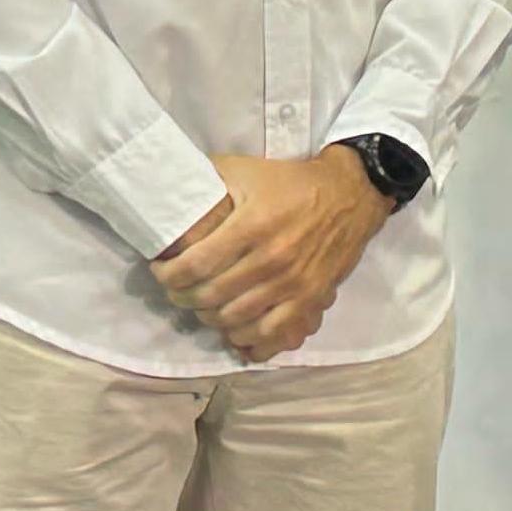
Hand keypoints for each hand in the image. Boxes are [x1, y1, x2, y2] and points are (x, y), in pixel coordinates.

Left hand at [150, 149, 392, 362]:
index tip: (160, 269)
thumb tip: (167, 187)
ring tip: (204, 305)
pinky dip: (248, 341)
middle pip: (209, 296)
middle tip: (178, 288)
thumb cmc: (292, 182)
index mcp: (253, 225)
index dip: (167, 275)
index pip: (194, 266)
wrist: (351, 193)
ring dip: (209, 317)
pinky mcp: (311, 298)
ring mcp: (293, 283)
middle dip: (182, 297)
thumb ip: (206, 177)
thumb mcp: (247, 169)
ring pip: (234, 320)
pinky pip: (272, 335)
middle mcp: (272, 258)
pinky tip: (237, 330)